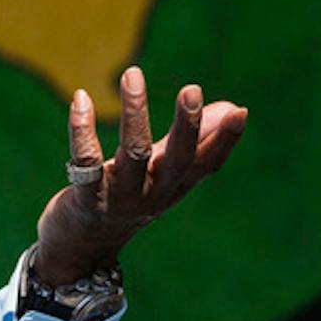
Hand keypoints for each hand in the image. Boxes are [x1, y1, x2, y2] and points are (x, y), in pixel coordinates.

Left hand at [33, 66, 246, 283]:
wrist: (83, 245)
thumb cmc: (128, 197)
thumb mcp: (164, 170)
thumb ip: (193, 140)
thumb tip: (234, 108)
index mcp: (175, 183)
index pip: (207, 162)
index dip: (225, 140)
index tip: (239, 112)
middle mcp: (154, 192)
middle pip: (177, 159)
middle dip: (187, 125)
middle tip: (192, 90)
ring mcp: (121, 197)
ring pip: (133, 152)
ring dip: (135, 112)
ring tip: (133, 74)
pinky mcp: (86, 198)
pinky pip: (85, 160)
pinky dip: (82, 128)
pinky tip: (80, 98)